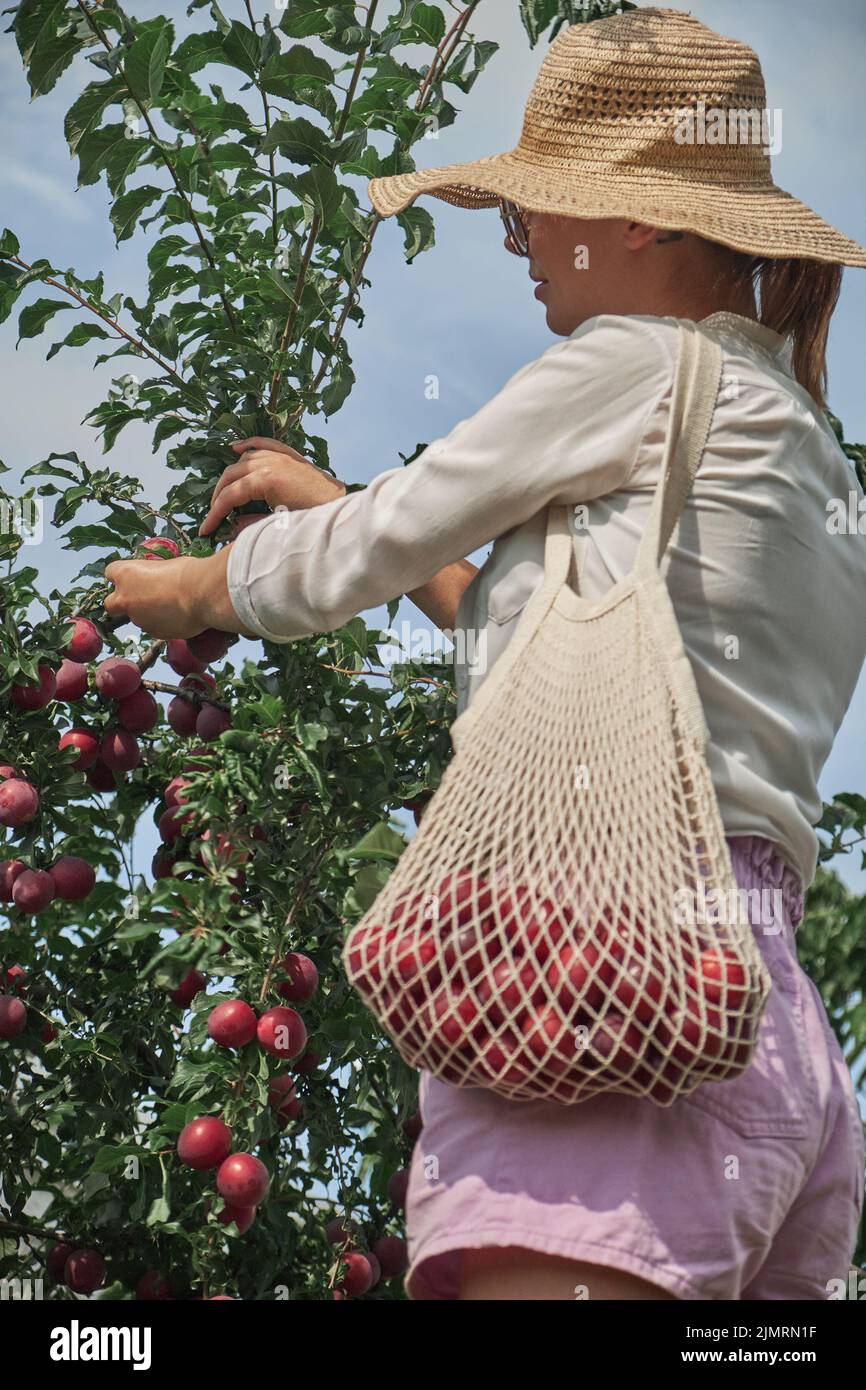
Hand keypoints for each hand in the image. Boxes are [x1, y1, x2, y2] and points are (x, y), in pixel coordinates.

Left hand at [104, 549, 251, 638]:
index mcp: (126, 574)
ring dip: (148, 614)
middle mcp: (126, 598)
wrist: (204, 594)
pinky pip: (155, 628)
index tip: (132, 577)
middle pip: (111, 604)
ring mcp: (139, 619)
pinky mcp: (154, 633)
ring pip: (137, 618)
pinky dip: (163, 623)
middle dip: (122, 602)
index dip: (121, 576)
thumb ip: (153, 575)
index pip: (111, 573)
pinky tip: (179, 616)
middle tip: (140, 599)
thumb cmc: (188, 572)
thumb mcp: (166, 565)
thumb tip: (158, 580)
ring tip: (172, 606)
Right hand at [199, 436, 345, 536]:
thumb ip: (252, 524)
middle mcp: (269, 462)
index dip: (214, 514)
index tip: (205, 530)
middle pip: (232, 475)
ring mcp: (280, 456)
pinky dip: (249, 444)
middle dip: (219, 496)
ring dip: (231, 475)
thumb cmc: (313, 518)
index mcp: (265, 480)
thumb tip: (232, 525)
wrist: (341, 507)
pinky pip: (264, 444)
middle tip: (213, 515)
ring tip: (222, 493)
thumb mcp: (279, 525)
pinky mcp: (291, 455)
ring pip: (245, 459)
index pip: (230, 496)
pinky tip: (236, 447)